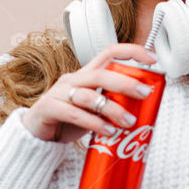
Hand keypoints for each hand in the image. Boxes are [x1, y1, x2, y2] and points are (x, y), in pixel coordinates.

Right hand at [23, 43, 157, 143]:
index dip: (131, 52)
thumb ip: (112, 105)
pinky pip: (74, 114)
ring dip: (113, 109)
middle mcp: (72, 80)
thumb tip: (143, 109)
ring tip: (129, 122)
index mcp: (85, 75)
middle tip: (145, 93)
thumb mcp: (94, 110)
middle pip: (101, 74)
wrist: (36, 136)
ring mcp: (59, 93)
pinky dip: (94, 123)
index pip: (108, 53)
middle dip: (126, 83)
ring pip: (89, 96)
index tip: (152, 59)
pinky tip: (108, 132)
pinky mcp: (49, 109)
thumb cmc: (67, 121)